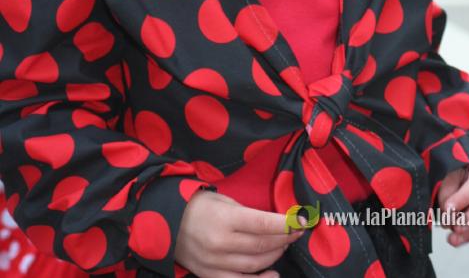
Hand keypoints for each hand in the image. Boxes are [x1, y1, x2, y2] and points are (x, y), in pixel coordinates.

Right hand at [175, 191, 303, 276]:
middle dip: (284, 238)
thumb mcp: (224, 200)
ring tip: (284, 245)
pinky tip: (273, 273)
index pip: (263, 223)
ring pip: (255, 265)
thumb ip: (248, 214)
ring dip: (275, 255)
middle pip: (262, 245)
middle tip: (296, 231)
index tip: (302, 221)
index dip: (285, 224)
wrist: (166, 223)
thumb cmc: (199, 206)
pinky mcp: (210, 276)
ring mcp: (215, 263)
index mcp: (224, 218)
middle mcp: (220, 242)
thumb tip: (276, 223)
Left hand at [437, 166, 468, 246]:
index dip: (463, 198)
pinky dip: (468, 236)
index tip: (449, 207)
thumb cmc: (463, 172)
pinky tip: (456, 240)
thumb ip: (448, 188)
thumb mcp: (454, 172)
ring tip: (453, 238)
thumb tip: (446, 210)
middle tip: (454, 226)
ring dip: (468, 231)